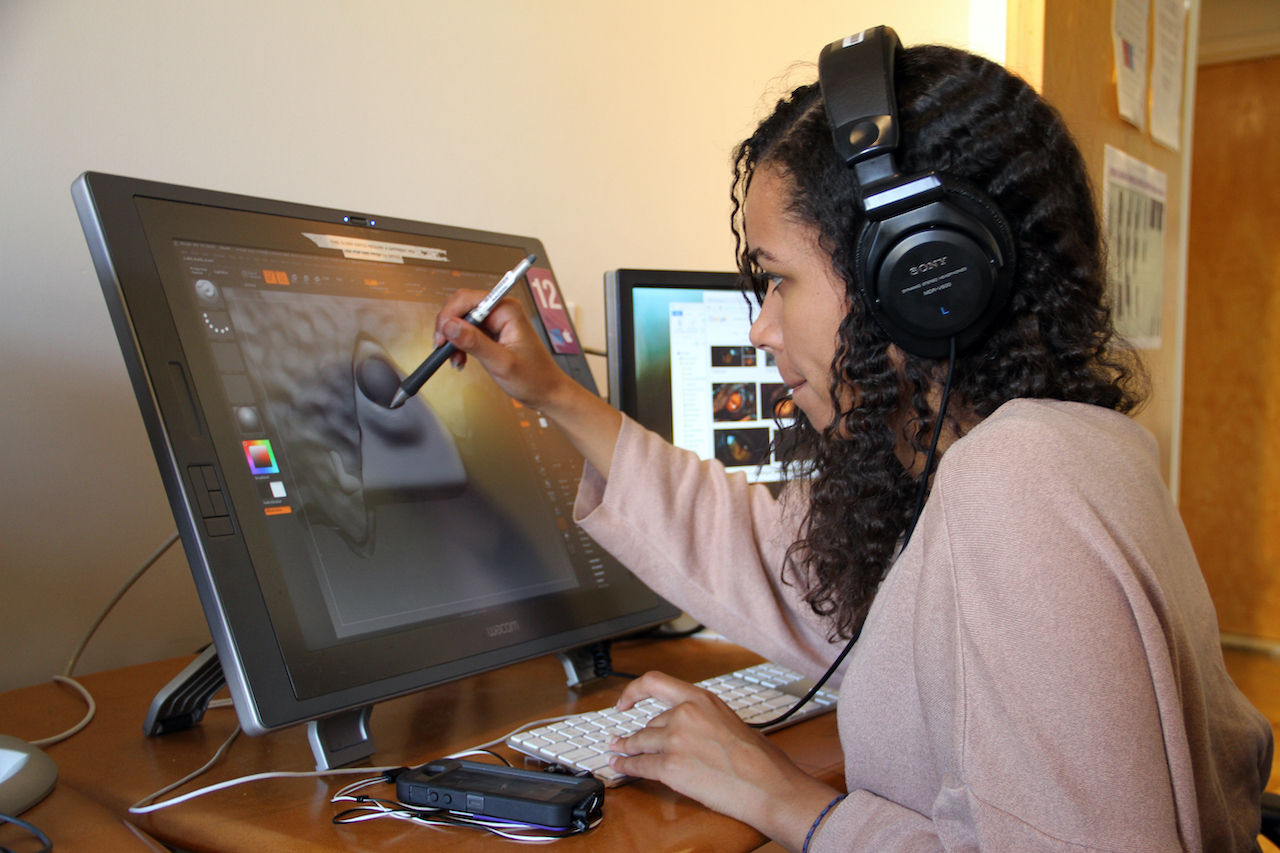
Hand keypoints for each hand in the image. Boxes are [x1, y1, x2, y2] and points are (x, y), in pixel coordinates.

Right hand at [435, 288, 622, 476]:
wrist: (546, 392)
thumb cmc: (534, 378)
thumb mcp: (501, 363)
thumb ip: (475, 343)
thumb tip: (451, 326)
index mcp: (507, 310)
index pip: (468, 299)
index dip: (450, 315)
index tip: (442, 335)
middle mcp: (501, 311)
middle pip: (462, 306)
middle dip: (448, 326)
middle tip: (443, 346)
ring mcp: (497, 322)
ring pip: (462, 320)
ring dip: (453, 338)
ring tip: (455, 358)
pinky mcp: (493, 333)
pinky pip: (468, 332)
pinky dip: (460, 344)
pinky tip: (460, 358)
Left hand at [608, 671, 838, 850]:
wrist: (768, 785)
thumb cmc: (760, 759)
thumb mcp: (730, 722)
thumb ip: (704, 720)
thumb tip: (688, 730)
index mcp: (701, 699)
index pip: (655, 682)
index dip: (634, 691)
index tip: (625, 702)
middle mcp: (685, 715)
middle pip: (650, 724)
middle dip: (642, 736)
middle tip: (627, 741)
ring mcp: (675, 741)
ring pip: (639, 742)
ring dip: (625, 748)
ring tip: (617, 751)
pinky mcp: (670, 767)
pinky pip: (639, 765)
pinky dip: (625, 766)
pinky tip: (620, 766)